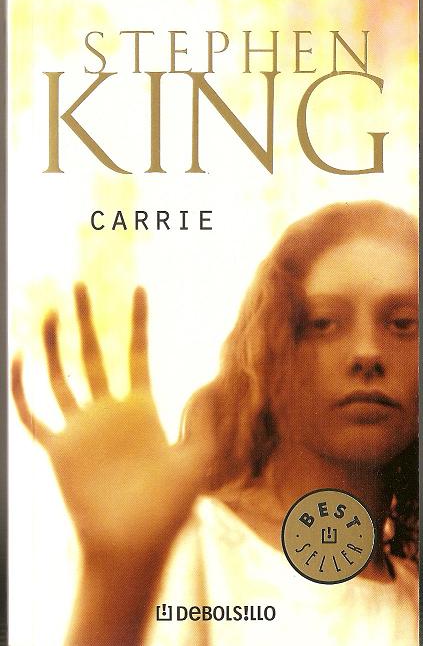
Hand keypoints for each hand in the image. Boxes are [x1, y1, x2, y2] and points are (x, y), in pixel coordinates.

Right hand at [12, 284, 214, 561]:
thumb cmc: (168, 508)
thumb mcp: (197, 460)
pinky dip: (21, 388)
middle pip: (93, 354)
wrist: (133, 545)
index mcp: (141, 408)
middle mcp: (108, 412)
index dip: (137, 321)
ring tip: (51, 311)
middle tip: (81, 284)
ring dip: (53, 345)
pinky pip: (33, 414)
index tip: (139, 288)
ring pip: (60, 376)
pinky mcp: (58, 449)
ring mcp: (81, 429)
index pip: (136, 353)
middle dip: (87, 319)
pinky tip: (19, 358)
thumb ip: (206, 422)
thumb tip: (215, 382)